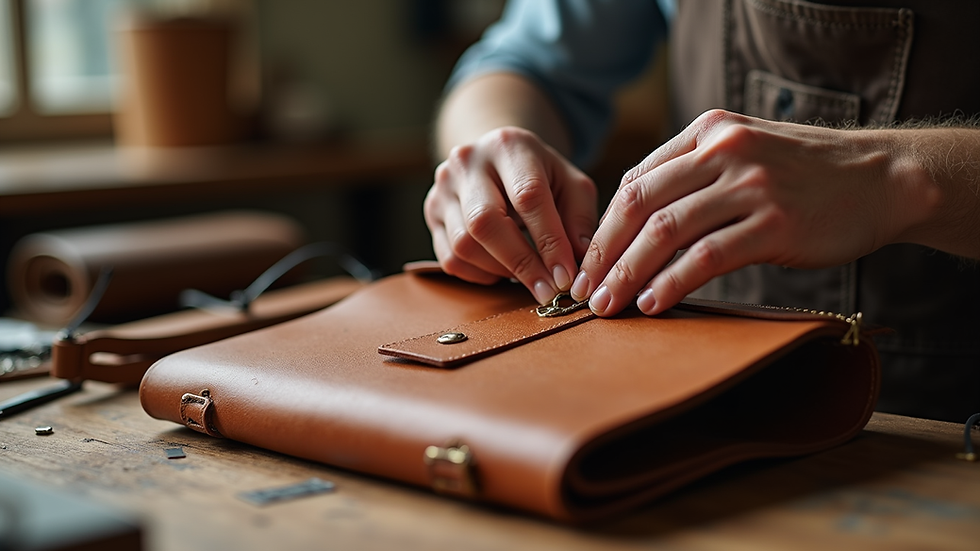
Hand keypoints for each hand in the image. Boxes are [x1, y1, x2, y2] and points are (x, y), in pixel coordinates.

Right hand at [425, 126, 597, 303]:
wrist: (497, 160)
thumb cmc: (541, 176)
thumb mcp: (571, 185)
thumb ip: (579, 220)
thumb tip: (580, 261)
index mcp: (509, 145)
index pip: (527, 196)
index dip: (549, 241)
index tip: (566, 276)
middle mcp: (467, 162)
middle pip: (486, 222)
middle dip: (521, 263)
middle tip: (548, 290)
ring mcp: (443, 188)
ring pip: (464, 244)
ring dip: (502, 270)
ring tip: (530, 277)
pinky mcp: (431, 212)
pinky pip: (450, 258)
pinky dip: (480, 274)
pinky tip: (502, 270)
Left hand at [570, 109, 936, 315]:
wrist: (882, 178)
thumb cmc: (804, 175)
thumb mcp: (744, 153)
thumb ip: (693, 176)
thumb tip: (634, 225)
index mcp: (707, 133)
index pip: (635, 182)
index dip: (602, 228)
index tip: (586, 264)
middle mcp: (723, 152)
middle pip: (639, 206)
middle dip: (603, 254)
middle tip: (585, 292)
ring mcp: (750, 186)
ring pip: (666, 231)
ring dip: (628, 273)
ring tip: (608, 305)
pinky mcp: (775, 223)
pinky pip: (708, 256)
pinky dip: (673, 282)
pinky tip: (653, 303)